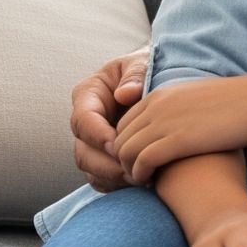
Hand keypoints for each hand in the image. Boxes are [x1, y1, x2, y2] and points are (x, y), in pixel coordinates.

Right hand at [71, 47, 150, 190]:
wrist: (163, 78)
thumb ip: (135, 75)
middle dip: (106, 164)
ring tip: (141, 179)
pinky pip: (103, 179)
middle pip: (83, 151)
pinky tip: (141, 183)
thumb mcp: (143, 62)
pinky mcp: (106, 157)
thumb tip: (125, 95)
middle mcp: (87, 122)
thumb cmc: (151, 66)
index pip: (83, 120)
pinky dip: (118, 184)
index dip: (97, 135)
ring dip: (113, 177)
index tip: (117, 145)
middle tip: (133, 170)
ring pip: (91, 169)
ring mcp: (94, 142)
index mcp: (89, 95)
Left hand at [115, 75, 246, 183]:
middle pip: (119, 138)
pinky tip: (153, 183)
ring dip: (129, 170)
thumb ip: (182, 108)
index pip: (124, 123)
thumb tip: (181, 124)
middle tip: (139, 176)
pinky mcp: (176, 140)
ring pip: (125, 152)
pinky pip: (141, 162)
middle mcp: (157, 105)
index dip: (127, 145)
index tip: (141, 161)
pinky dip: (140, 175)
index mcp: (161, 94)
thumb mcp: (201, 98)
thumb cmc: (242, 103)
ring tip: (145, 182)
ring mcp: (164, 122)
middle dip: (123, 160)